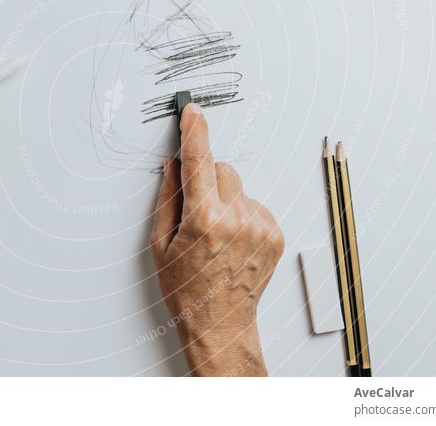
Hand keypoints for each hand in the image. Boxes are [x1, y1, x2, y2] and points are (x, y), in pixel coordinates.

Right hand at [150, 103, 283, 375]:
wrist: (220, 324)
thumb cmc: (187, 289)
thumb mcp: (160, 245)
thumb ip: (168, 198)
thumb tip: (174, 165)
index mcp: (204, 221)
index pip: (199, 161)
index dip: (194, 131)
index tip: (192, 111)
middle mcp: (237, 220)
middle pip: (223, 169)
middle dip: (208, 178)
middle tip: (197, 209)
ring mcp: (260, 227)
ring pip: (240, 187)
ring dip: (226, 198)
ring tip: (216, 233)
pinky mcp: (275, 234)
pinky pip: (255, 204)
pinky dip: (242, 213)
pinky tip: (232, 239)